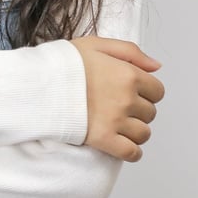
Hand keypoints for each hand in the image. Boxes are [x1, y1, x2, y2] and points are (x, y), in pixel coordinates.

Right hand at [71, 37, 164, 161]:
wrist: (39, 83)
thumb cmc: (65, 63)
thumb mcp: (97, 45)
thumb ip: (130, 51)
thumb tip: (157, 67)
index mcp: (128, 74)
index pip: (158, 91)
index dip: (146, 91)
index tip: (131, 92)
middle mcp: (126, 99)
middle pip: (150, 113)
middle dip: (138, 110)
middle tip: (118, 106)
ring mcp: (116, 120)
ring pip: (143, 134)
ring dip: (134, 130)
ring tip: (118, 124)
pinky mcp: (104, 139)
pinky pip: (132, 153)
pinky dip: (131, 151)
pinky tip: (121, 143)